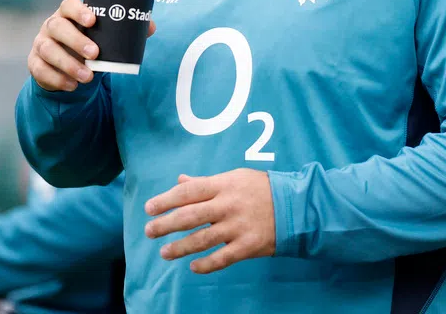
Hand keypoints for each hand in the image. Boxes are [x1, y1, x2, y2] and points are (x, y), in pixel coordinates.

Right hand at [28, 0, 155, 91]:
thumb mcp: (104, 36)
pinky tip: (72, 86)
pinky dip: (57, 79)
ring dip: (69, 64)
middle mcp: (51, 25)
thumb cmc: (89, 42)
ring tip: (88, 77)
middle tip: (95, 54)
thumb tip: (149, 27)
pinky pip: (40, 70)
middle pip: (57, 27)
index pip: (68, 4)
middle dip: (76, 40)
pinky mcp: (35, 63)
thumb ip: (124, 30)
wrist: (67, 64)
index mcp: (68, 13)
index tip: (93, 20)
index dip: (79, 10)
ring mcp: (40, 44)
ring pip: (49, 50)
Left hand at [144, 169, 275, 273]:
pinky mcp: (248, 245)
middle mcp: (228, 205)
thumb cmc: (262, 189)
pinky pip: (222, 258)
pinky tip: (193, 267)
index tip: (149, 208)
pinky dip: (206, 264)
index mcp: (224, 184)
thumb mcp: (235, 178)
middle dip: (166, 224)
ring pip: (202, 239)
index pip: (189, 192)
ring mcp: (238, 226)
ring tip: (165, 253)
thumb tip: (180, 181)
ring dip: (180, 247)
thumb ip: (206, 182)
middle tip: (149, 231)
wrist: (296, 206)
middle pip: (190, 216)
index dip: (166, 200)